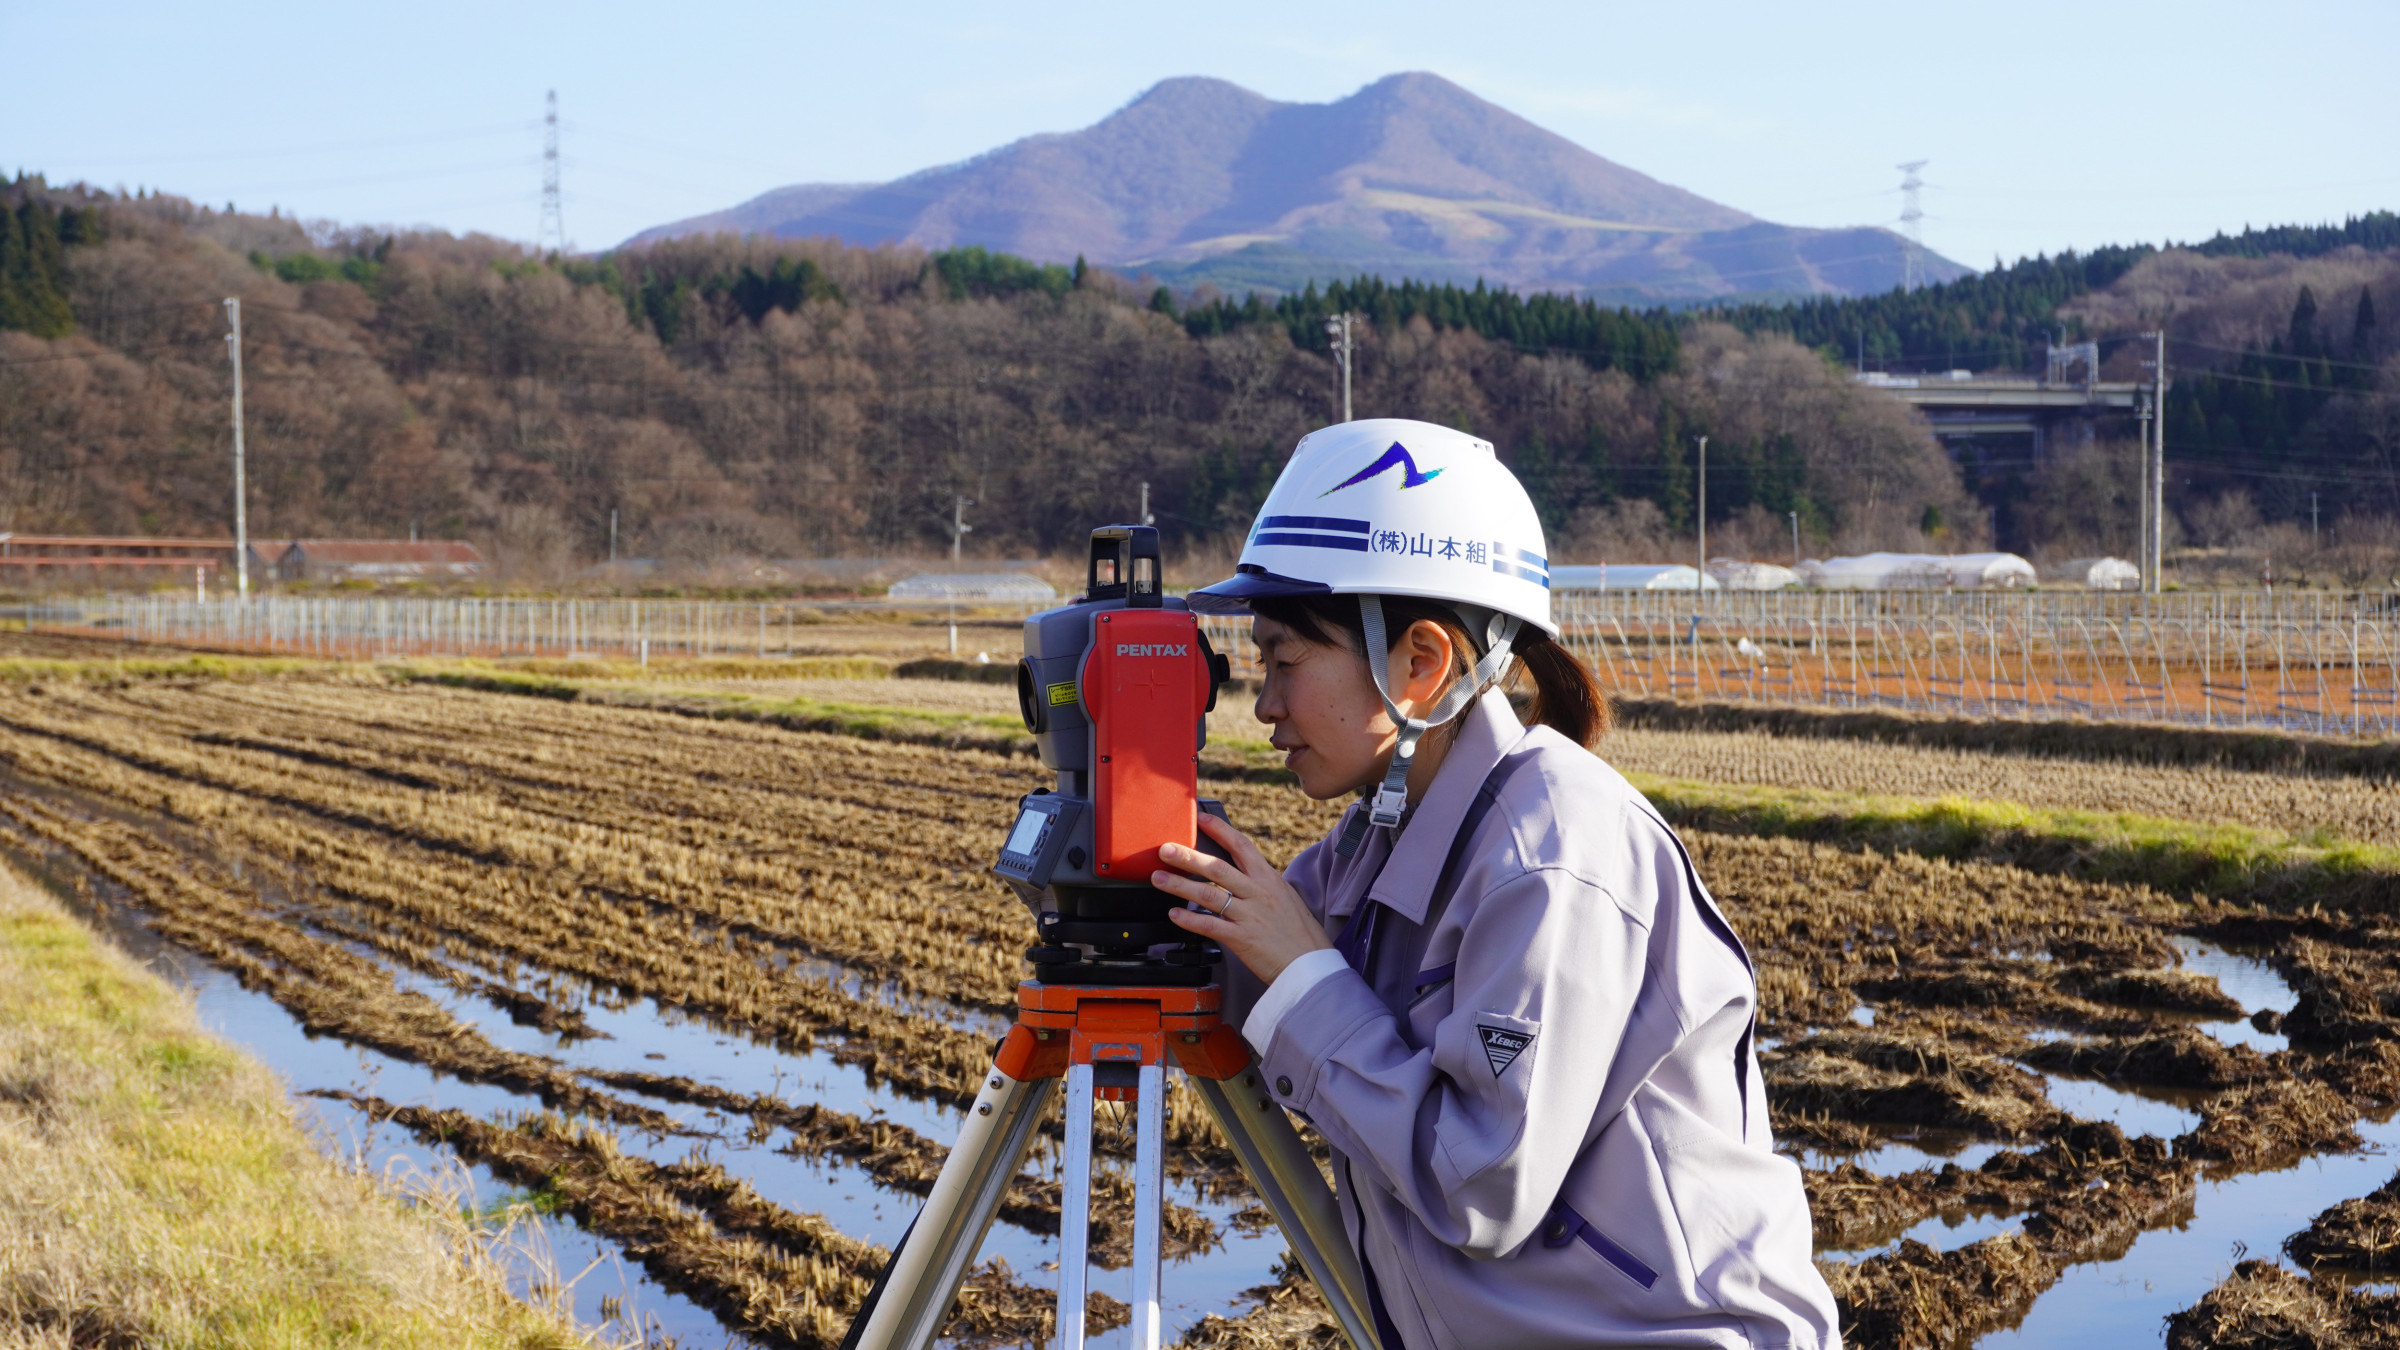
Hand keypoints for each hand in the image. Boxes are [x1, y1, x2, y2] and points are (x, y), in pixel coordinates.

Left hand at [1157, 813, 1332, 985]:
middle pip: (1217, 867)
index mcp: (1269, 879)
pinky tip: (1174, 914)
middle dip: (1188, 856)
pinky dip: (1189, 920)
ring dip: (1179, 885)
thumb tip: (1240, 874)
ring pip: (1208, 894)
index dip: (1219, 829)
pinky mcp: (1242, 939)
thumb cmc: (1300, 934)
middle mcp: (1257, 893)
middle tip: (1165, 849)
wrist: (1311, 965)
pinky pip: (1210, 925)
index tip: (1199, 818)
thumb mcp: (1285, 898)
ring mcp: (1249, 915)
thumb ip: (1260, 886)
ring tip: (1159, 879)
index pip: (1241, 845)